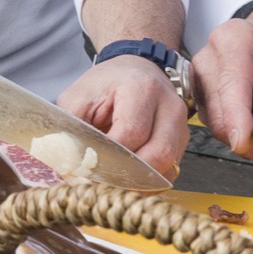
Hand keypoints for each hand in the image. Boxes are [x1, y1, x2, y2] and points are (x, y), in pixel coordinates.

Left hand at [57, 57, 188, 178]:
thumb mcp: (78, 98)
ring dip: (142, 181)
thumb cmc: (105, 85)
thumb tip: (70, 167)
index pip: (132, 133)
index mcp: (142, 88)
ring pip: (168, 165)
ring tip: (115, 183)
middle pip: (159, 153)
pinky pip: (172, 168)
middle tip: (103, 183)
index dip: (111, 157)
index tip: (90, 170)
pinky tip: (130, 180)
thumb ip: (72, 129)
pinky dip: (151, 180)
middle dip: (130, 175)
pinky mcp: (182, 139)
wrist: (134, 70)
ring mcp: (180, 123)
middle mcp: (169, 105)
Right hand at [192, 7, 252, 167]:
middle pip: (222, 116)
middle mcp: (209, 60)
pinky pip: (225, 130)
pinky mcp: (205, 102)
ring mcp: (202, 83)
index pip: (230, 83)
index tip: (243, 143)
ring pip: (224, 129)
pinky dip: (252, 136)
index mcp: (233, 40)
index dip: (235, 117)